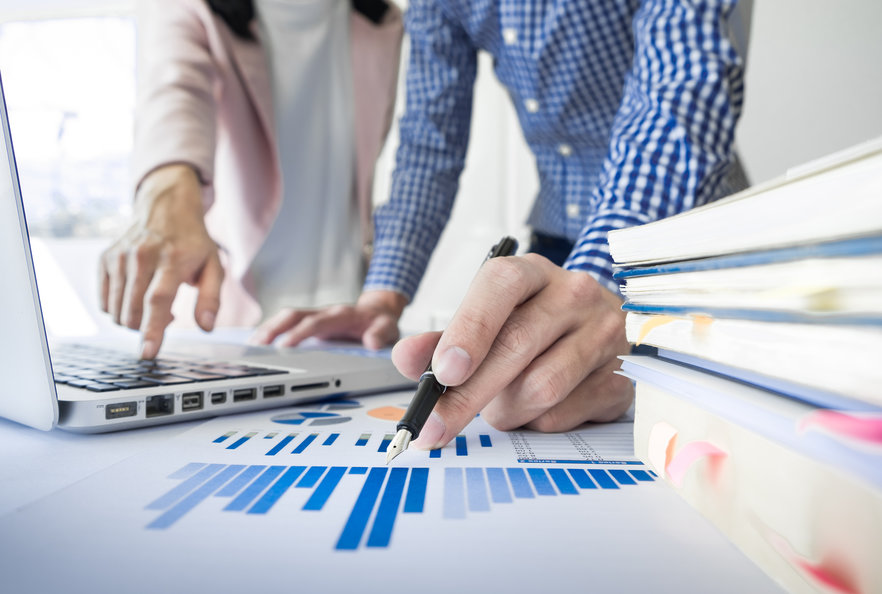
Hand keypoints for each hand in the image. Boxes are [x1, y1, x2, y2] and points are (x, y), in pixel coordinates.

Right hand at [99, 164, 223, 358]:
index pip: (157, 300)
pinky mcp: (105, 259)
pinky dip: (121, 309)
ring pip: (117, 311)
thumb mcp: (214, 266)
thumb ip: (211, 298)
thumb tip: (206, 327)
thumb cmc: (193, 243)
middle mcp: (142, 256)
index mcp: (172, 259)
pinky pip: (105, 302)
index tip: (147, 353)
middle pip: (134, 310)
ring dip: (135, 319)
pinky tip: (138, 296)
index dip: (152, 330)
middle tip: (169, 316)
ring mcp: (119, 257)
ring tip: (155, 302)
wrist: (166, 208)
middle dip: (147, 327)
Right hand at [250, 290, 407, 349]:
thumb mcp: (388, 329)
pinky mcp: (311, 324)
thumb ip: (381, 335)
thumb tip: (372, 342)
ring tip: (251, 346)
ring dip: (269, 330)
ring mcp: (316, 317)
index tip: (285, 346)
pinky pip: (288, 324)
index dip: (299, 334)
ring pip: (287, 318)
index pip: (315, 323)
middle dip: (274, 328)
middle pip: (293, 315)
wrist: (379, 313)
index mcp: (341, 315)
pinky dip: (273, 332)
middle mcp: (325, 313)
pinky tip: (259, 343)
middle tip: (257, 344)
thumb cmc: (381, 323)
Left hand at [391, 253, 632, 448]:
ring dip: (505, 411)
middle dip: (467, 394)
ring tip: (497, 408)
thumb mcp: (486, 323)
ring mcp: (604, 334)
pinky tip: (532, 410)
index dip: (470, 329)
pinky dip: (535, 423)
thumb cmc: (531, 325)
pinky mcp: (619, 376)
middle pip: (516, 345)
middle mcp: (574, 295)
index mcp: (533, 272)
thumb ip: (442, 342)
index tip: (443, 372)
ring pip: (540, 387)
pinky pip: (564, 414)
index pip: (501, 286)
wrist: (597, 331)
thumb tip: (405, 357)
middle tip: (435, 425)